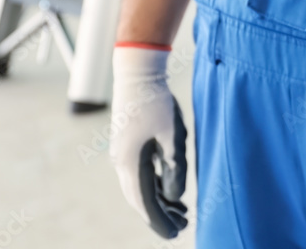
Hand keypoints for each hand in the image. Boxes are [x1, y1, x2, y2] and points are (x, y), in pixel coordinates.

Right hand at [110, 46, 188, 237]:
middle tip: (182, 227)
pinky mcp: (128, 146)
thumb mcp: (173, 137)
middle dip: (160, 215)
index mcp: (131, 163)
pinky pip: (140, 174)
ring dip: (159, 201)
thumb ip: (175, 168)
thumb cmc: (157, 102)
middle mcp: (122, 163)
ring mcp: (123, 155)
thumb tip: (174, 196)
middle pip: (140, 199)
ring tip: (181, 212)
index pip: (145, 202)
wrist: (137, 73)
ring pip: (140, 187)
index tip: (174, 234)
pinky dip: (155, 186)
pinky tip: (169, 191)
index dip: (160, 221)